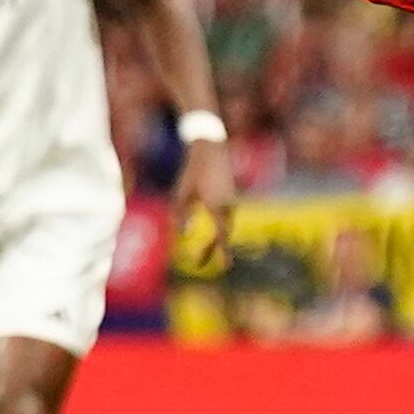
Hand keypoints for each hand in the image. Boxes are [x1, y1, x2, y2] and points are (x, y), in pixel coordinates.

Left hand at [176, 136, 235, 267]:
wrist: (212, 147)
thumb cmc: (193, 169)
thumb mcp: (182, 192)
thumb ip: (181, 214)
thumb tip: (183, 235)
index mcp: (217, 206)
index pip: (220, 235)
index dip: (218, 252)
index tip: (219, 266)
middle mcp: (228, 206)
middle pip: (224, 234)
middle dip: (213, 250)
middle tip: (199, 264)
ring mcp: (232, 201)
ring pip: (226, 226)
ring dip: (217, 240)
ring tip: (204, 254)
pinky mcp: (231, 197)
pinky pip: (226, 219)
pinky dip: (219, 229)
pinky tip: (212, 235)